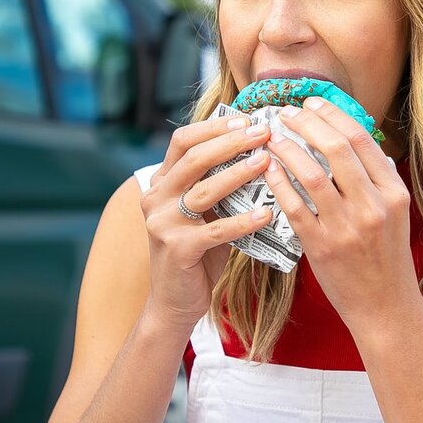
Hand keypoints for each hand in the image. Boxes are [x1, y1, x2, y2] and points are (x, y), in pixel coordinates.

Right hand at [141, 114, 273, 334]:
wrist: (174, 302)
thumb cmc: (198, 254)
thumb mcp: (204, 214)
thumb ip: (220, 186)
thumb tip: (261, 155)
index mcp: (161, 183)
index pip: (182, 141)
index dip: (214, 127)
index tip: (246, 120)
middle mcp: (155, 198)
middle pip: (193, 158)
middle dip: (230, 142)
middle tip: (263, 134)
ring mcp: (162, 223)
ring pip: (204, 190)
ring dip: (238, 173)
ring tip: (267, 162)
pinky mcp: (177, 249)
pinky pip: (215, 230)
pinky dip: (242, 221)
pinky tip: (266, 214)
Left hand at [265, 96, 419, 334]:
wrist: (385, 307)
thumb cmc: (385, 258)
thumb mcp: (395, 214)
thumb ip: (378, 179)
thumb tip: (357, 141)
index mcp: (393, 193)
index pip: (362, 139)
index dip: (333, 114)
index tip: (312, 102)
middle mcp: (374, 206)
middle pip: (337, 148)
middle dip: (307, 123)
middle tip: (286, 112)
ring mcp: (347, 228)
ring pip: (312, 174)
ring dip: (287, 149)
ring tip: (271, 137)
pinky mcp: (322, 248)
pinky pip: (294, 207)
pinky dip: (279, 183)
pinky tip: (267, 169)